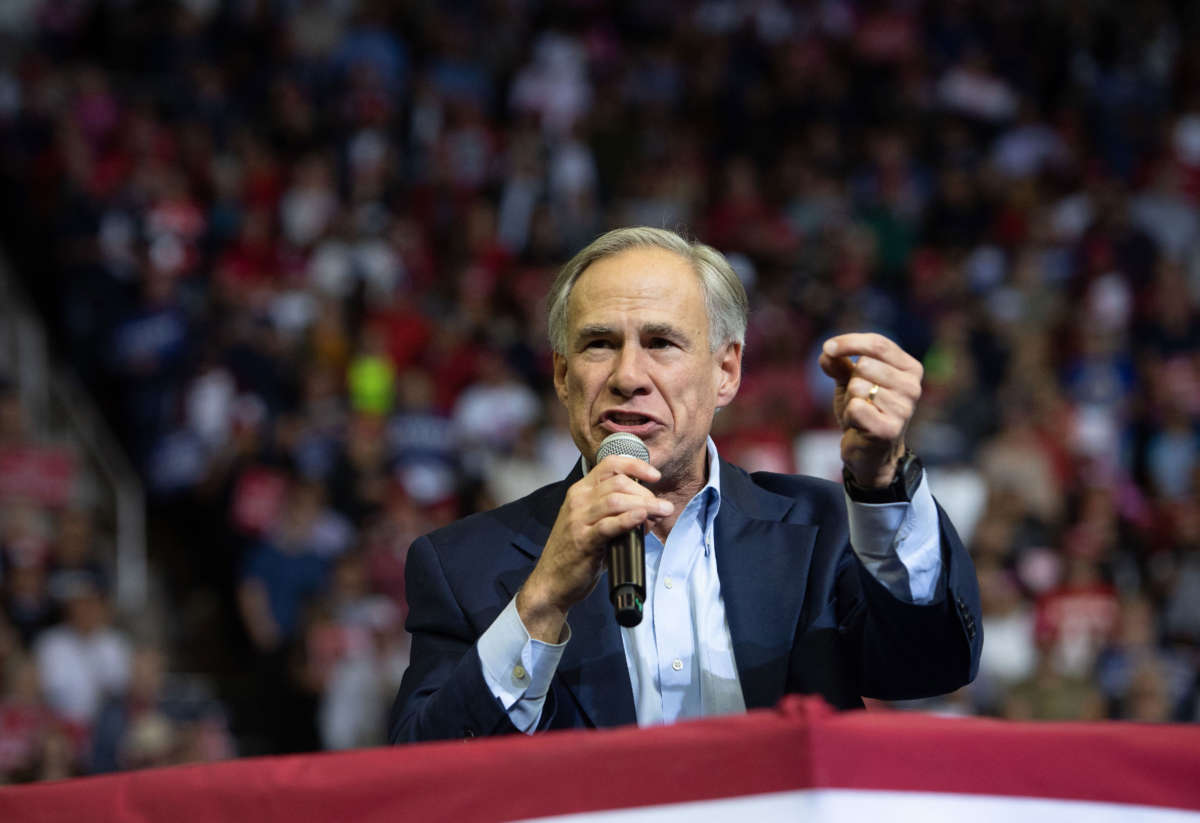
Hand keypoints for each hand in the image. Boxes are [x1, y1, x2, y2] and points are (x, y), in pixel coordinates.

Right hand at [517, 455, 673, 641]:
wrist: (551, 582)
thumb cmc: (575, 553)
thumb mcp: (593, 524)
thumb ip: (617, 513)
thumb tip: (651, 511)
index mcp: (580, 492)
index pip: (609, 464)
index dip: (636, 465)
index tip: (655, 476)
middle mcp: (578, 501)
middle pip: (618, 482)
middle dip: (645, 493)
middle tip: (660, 507)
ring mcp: (578, 520)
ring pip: (616, 500)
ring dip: (645, 504)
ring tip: (662, 512)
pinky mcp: (583, 541)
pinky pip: (608, 525)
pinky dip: (628, 520)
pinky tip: (641, 519)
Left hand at [818, 333, 922, 487]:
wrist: (869, 452)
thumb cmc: (864, 410)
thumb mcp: (850, 380)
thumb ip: (839, 363)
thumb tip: (828, 353)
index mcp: (909, 368)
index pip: (879, 344)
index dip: (849, 342)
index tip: (828, 347)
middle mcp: (912, 387)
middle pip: (865, 364)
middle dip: (850, 379)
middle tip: (858, 398)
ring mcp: (904, 409)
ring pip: (858, 386)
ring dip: (851, 399)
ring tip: (861, 413)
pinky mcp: (889, 429)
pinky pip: (855, 407)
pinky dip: (849, 415)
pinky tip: (859, 425)